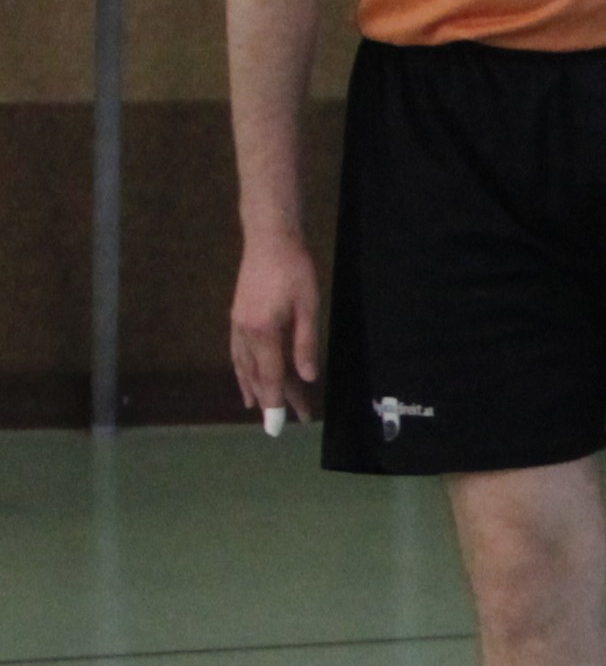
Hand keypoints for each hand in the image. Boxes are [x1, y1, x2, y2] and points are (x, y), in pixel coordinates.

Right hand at [231, 234, 322, 422]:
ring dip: (254, 388)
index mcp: (263, 333)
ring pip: (244, 367)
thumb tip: (306, 377)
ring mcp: (237, 326)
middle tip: (284, 424)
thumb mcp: (309, 306)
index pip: (270, 377)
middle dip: (272, 400)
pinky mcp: (237, 318)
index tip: (282, 425)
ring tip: (260, 408)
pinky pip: (237, 353)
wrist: (269, 240)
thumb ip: (305, 344)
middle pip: (258, 376)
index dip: (277, 403)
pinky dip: (241, 371)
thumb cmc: (295, 270)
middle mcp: (245, 334)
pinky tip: (245, 378)